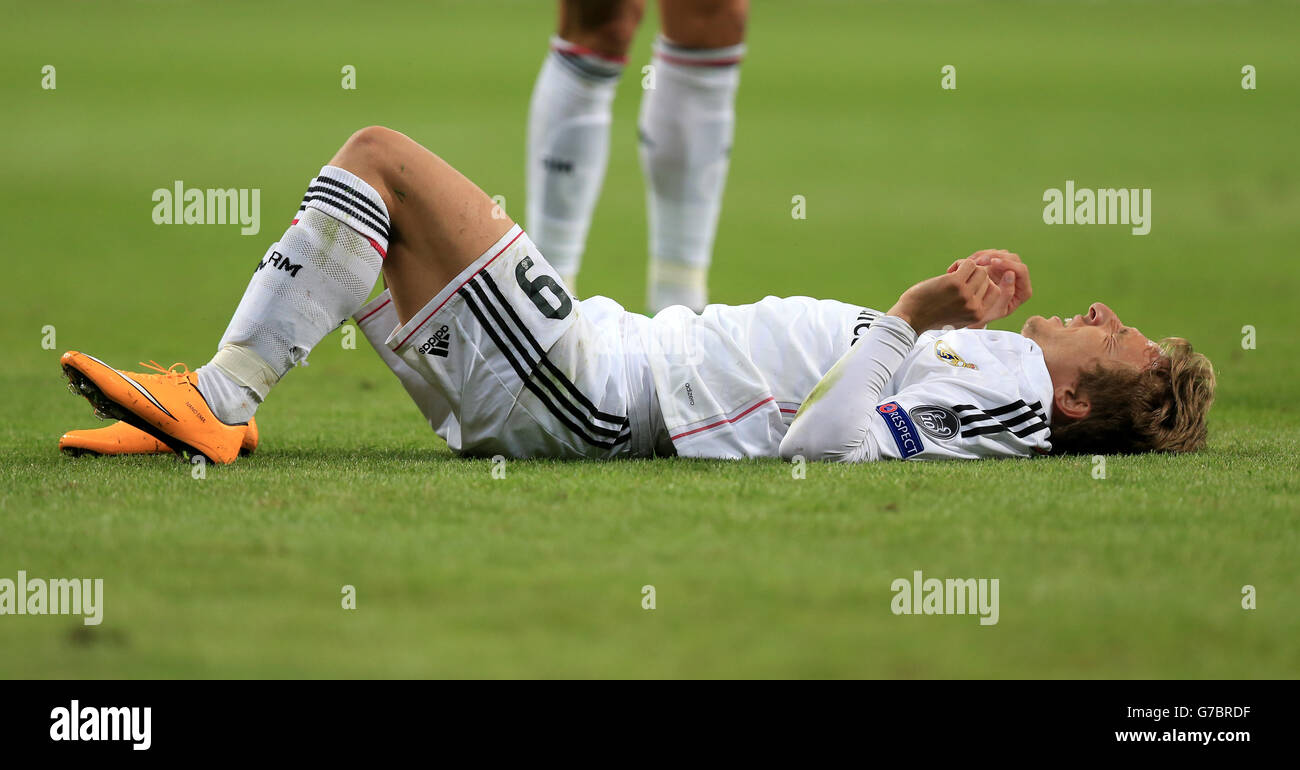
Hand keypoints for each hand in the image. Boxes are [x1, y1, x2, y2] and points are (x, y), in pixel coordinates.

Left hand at [888, 260, 1014, 331]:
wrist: (911, 317)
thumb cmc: (932, 316)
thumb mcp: (959, 319)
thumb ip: (973, 307)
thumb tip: (987, 286)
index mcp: (978, 315)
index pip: (995, 291)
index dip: (984, 283)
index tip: (970, 283)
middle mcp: (974, 306)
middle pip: (986, 278)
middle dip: (973, 275)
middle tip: (958, 279)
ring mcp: (965, 294)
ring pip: (979, 269)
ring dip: (967, 268)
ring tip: (953, 275)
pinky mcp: (954, 283)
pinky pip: (968, 263)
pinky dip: (960, 263)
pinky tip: (948, 271)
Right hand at [946, 249, 1031, 320]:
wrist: (976, 314)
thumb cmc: (988, 314)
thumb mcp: (997, 309)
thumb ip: (1006, 293)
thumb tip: (1011, 273)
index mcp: (1023, 290)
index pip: (1021, 270)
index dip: (1008, 263)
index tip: (992, 262)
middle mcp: (1019, 278)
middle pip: (1013, 258)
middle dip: (996, 256)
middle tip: (980, 260)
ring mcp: (1009, 270)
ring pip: (1003, 254)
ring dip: (987, 255)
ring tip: (973, 262)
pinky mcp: (998, 266)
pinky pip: (992, 254)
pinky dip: (981, 255)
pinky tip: (971, 261)